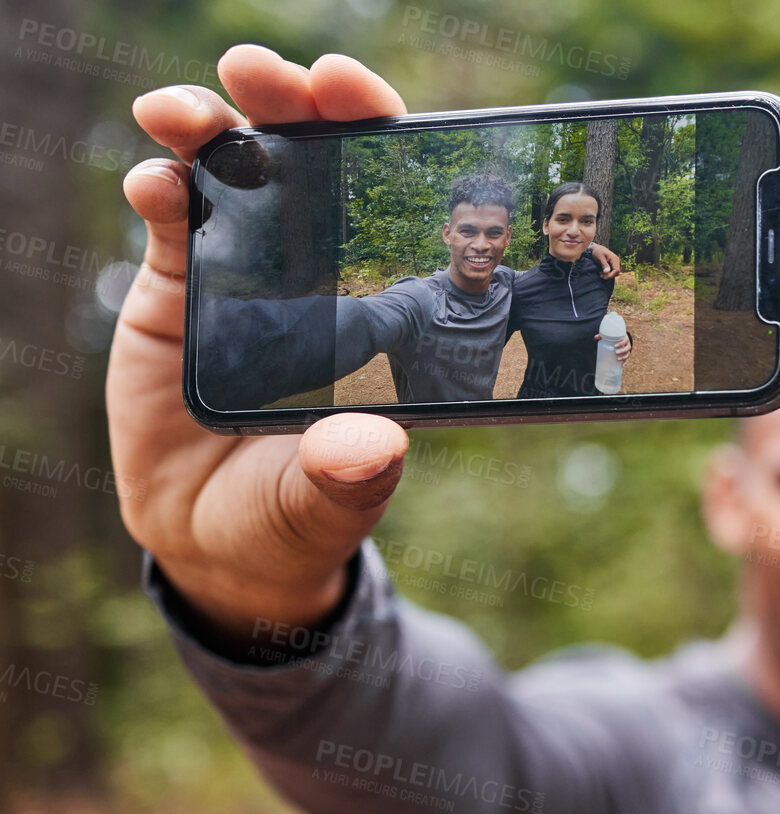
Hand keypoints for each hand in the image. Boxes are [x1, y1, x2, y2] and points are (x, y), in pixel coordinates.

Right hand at [108, 45, 410, 643]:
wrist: (215, 540)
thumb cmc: (294, 516)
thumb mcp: (325, 506)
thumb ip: (348, 480)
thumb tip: (372, 447)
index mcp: (378, 306)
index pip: (390, 203)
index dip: (382, 140)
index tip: (366, 101)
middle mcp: (316, 275)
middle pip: (315, 163)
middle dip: (298, 104)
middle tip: (278, 75)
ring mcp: (244, 274)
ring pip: (234, 171)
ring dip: (213, 124)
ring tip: (190, 111)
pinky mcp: (176, 288)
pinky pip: (171, 217)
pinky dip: (161, 185)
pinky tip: (156, 181)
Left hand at [587, 241, 619, 277]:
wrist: (596, 248)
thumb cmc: (598, 252)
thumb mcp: (600, 258)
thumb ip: (604, 265)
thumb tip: (607, 272)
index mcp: (615, 259)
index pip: (616, 270)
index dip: (611, 275)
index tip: (604, 277)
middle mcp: (617, 261)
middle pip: (616, 273)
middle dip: (609, 276)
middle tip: (601, 275)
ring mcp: (615, 263)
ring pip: (615, 273)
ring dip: (608, 275)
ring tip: (601, 274)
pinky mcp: (613, 265)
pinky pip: (612, 271)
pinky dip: (608, 273)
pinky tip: (602, 272)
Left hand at [596, 331, 630, 366]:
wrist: (623, 338)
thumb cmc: (617, 336)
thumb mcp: (612, 335)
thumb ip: (603, 336)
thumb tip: (596, 337)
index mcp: (625, 338)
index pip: (624, 341)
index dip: (621, 344)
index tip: (615, 346)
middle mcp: (628, 344)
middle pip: (627, 348)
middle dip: (622, 351)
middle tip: (616, 353)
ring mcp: (628, 350)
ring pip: (627, 354)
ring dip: (623, 357)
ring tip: (618, 359)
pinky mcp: (627, 354)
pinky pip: (627, 358)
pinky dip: (625, 362)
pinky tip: (622, 365)